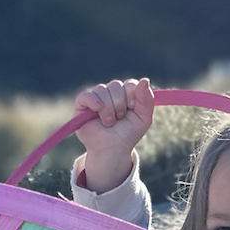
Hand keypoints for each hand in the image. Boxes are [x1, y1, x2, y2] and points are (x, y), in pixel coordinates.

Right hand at [74, 77, 154, 195]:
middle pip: (115, 85)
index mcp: (125, 94)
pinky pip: (85, 95)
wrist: (113, 149)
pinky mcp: (81, 105)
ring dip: (108, 107)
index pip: (129, 83)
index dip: (132, 94)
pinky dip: (92, 101)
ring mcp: (95, 98)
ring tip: (109, 122)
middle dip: (119, 103)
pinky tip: (98, 109)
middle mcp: (110, 93)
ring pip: (101, 89)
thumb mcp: (143, 118)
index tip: (132, 107)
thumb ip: (147, 99)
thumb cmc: (128, 134)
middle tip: (120, 118)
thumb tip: (145, 80)